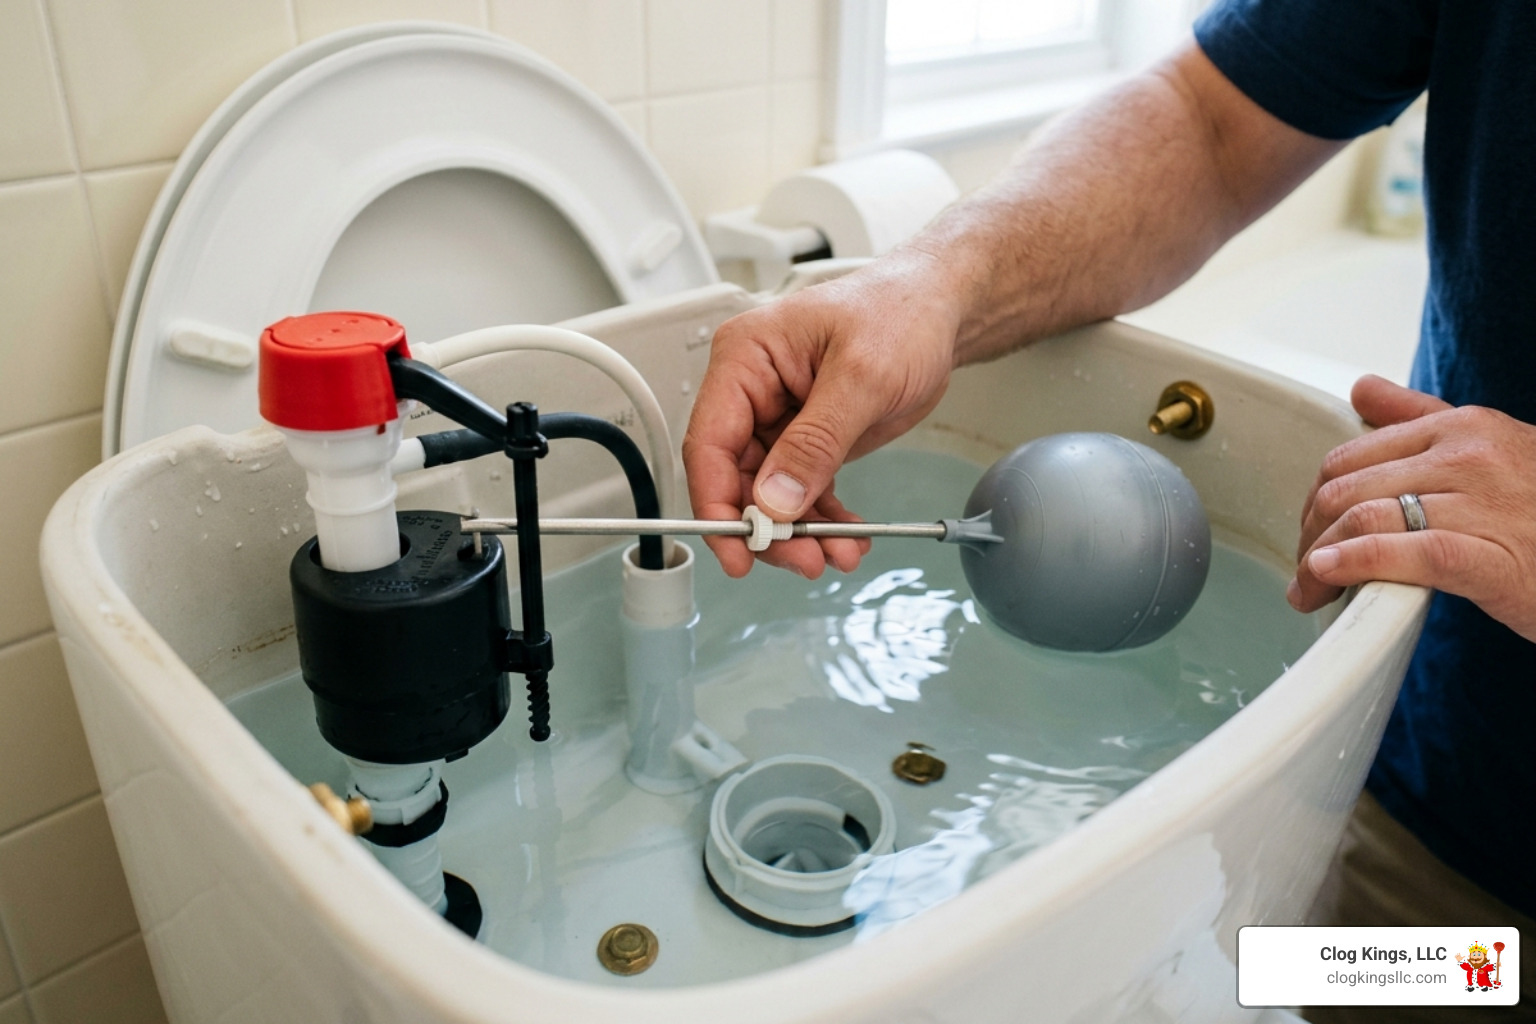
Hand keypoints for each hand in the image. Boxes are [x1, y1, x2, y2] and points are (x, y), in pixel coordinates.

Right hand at [681, 251, 960, 577]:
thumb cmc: (900, 313)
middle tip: (803, 559)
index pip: (709, 440)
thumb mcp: (862, 377)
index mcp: (745, 357)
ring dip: (800, 532)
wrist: (940, 309)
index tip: (737, 547)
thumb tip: (775, 498)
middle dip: (768, 526)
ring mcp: (778, 417)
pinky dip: (822, 520)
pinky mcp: (806, 439)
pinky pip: (802, 490)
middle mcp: (753, 390)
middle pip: (736, 477)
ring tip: (838, 553)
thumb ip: (815, 441)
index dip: (717, 501)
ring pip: (769, 493)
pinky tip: (846, 537)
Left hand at [1288, 374, 1535, 641]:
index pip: (1351, 455)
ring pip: (1362, 519)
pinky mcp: (1490, 558)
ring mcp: (1481, 503)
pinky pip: (1400, 553)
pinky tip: (1328, 579)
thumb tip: (1361, 388)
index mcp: (1466, 427)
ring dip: (1317, 561)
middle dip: (1308, 533)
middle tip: (1303, 570)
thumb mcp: (1496, 451)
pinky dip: (1350, 565)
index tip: (1310, 531)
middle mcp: (1470, 456)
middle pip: (1345, 489)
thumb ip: (1421, 419)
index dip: (1315, 499)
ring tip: (1309, 592)